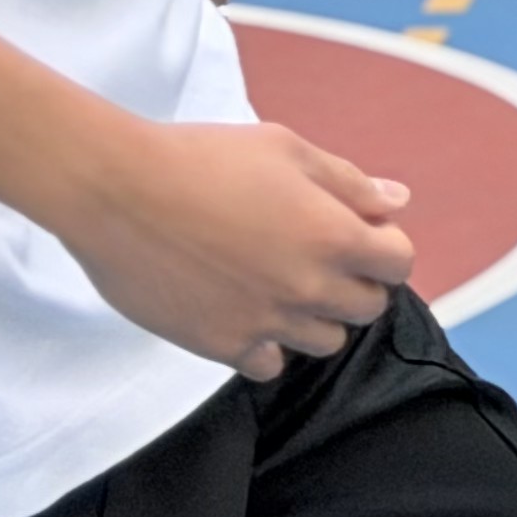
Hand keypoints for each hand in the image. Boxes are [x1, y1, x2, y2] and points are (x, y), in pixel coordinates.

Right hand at [53, 119, 414, 381]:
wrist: (118, 191)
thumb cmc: (205, 158)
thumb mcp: (289, 150)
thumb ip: (350, 183)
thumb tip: (397, 202)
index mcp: (333, 236)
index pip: (398, 264)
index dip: (385, 247)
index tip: (360, 234)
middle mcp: (307, 288)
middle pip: (368, 308)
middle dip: (357, 282)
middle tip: (320, 257)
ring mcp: (264, 322)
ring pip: (324, 342)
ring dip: (316, 317)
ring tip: (283, 284)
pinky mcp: (218, 345)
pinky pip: (269, 366)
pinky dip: (268, 346)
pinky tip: (249, 312)